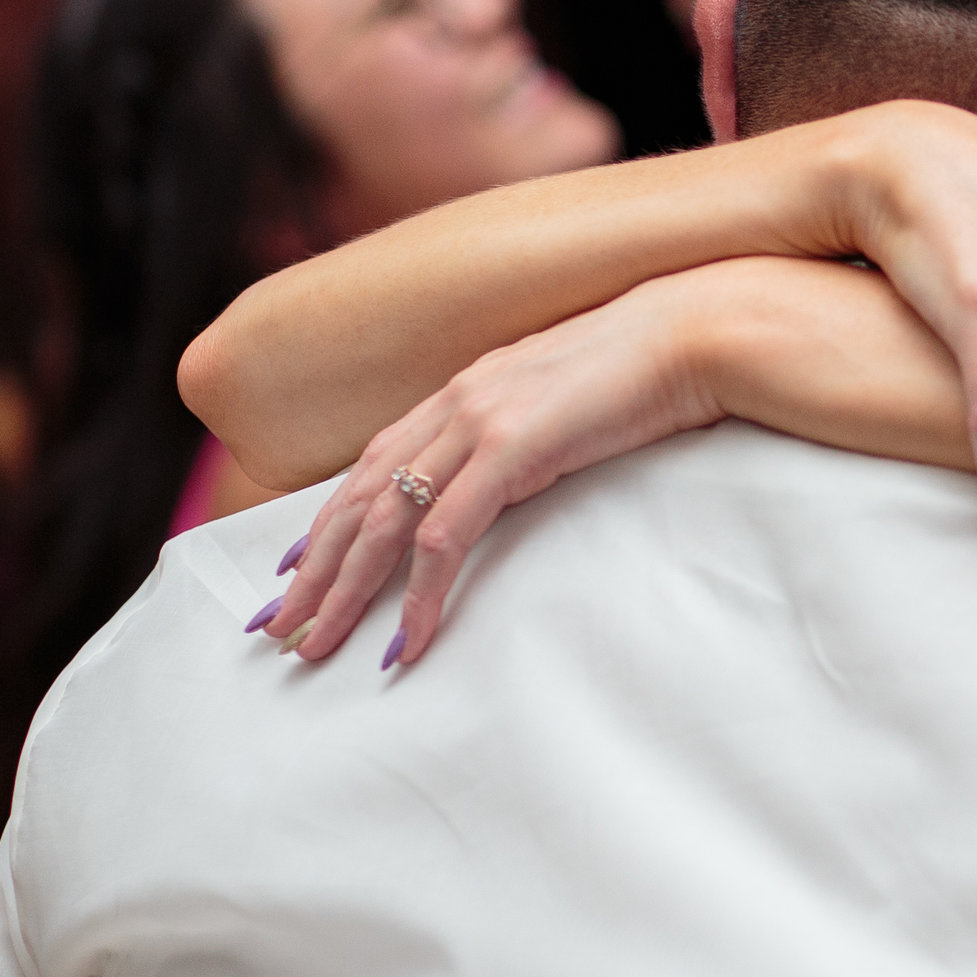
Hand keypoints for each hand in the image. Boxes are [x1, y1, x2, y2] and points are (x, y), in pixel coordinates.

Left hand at [259, 275, 723, 665]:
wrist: (698, 331)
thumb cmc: (654, 368)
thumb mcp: (572, 401)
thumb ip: (532, 432)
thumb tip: (522, 473)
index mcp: (470, 387)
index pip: (374, 460)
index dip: (328, 517)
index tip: (294, 566)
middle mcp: (459, 400)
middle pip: (360, 496)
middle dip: (314, 569)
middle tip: (277, 628)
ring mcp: (482, 420)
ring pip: (385, 521)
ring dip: (345, 591)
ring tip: (314, 645)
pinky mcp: (514, 447)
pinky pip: (447, 536)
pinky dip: (421, 593)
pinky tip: (409, 638)